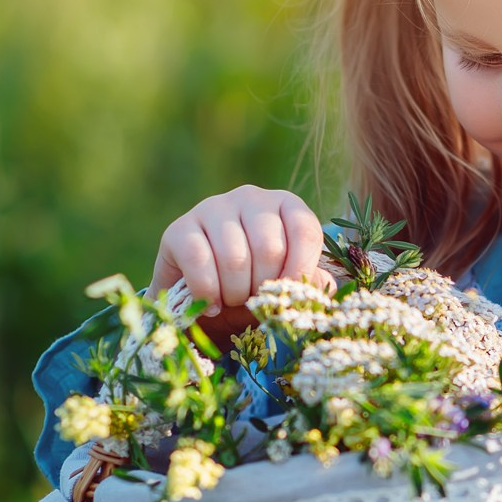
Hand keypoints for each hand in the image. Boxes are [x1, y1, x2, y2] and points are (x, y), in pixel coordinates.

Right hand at [144, 183, 328, 346]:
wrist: (203, 302)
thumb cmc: (254, 287)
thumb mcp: (288, 283)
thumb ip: (310, 282)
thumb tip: (322, 286)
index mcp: (286, 205)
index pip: (305, 231)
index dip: (300, 270)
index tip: (288, 294)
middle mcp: (250, 197)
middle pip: (269, 248)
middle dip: (263, 287)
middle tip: (253, 299)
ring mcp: (212, 207)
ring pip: (234, 257)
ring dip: (235, 293)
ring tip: (232, 301)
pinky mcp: (179, 228)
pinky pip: (198, 260)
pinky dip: (207, 292)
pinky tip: (211, 304)